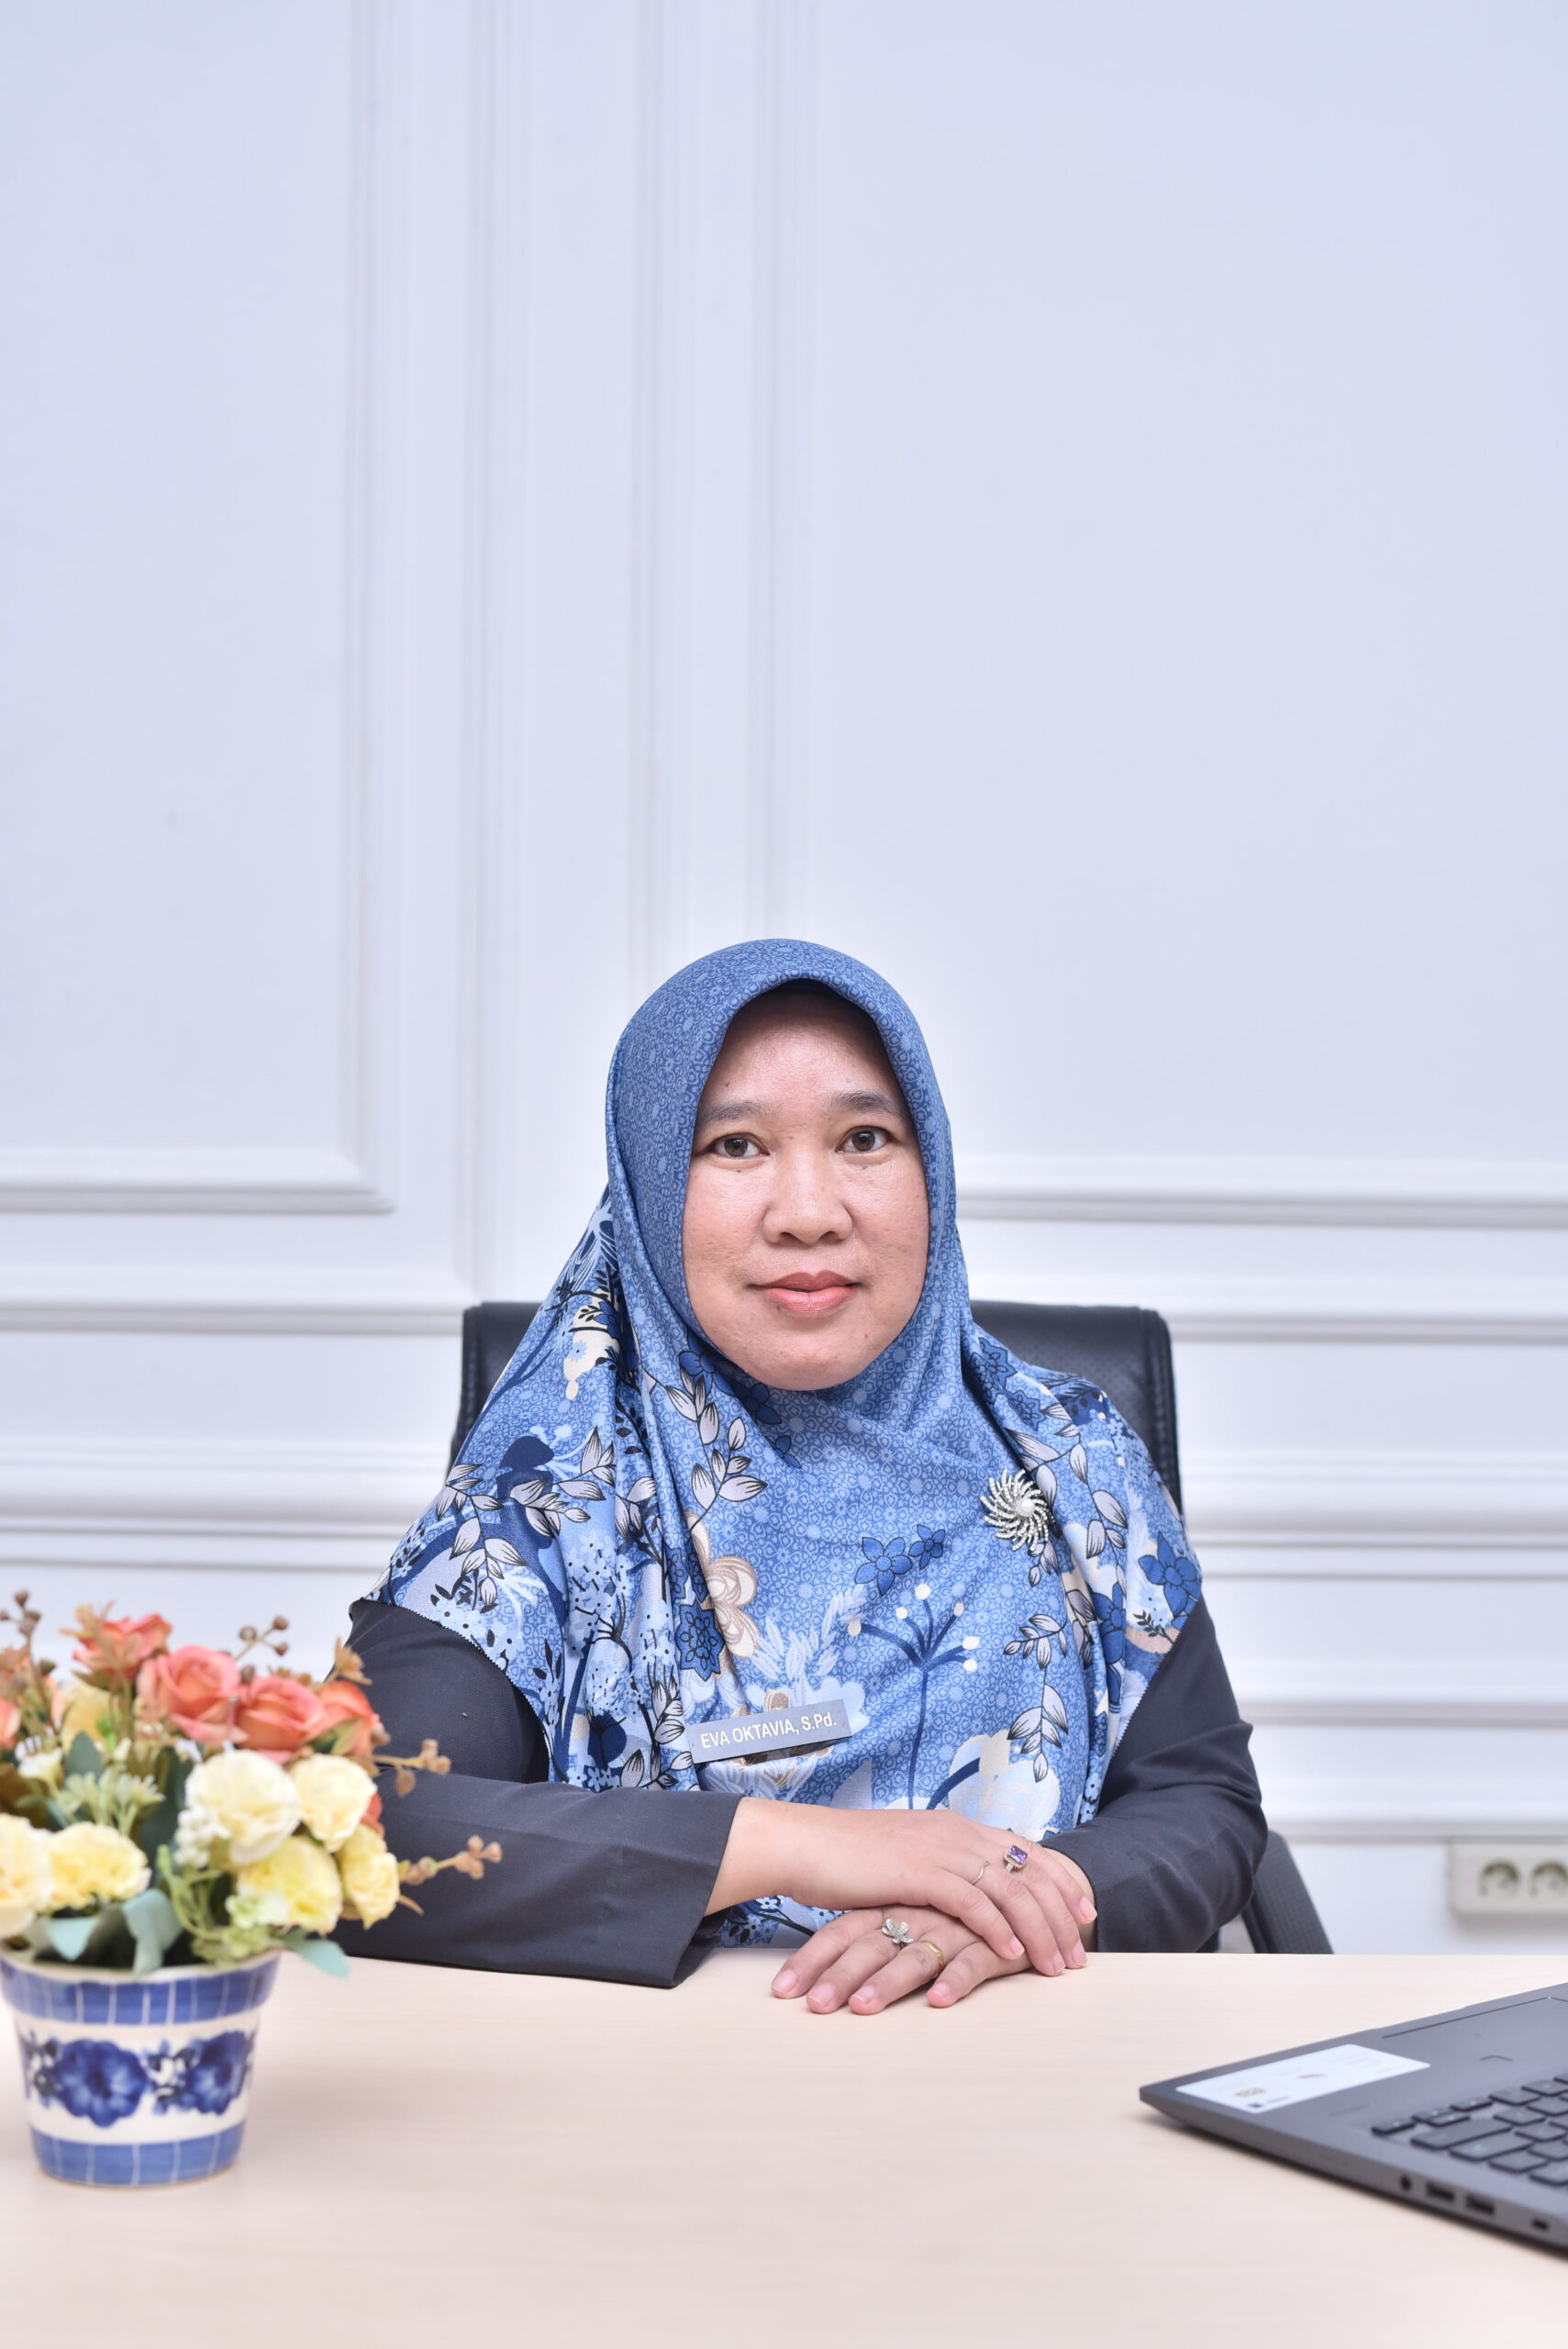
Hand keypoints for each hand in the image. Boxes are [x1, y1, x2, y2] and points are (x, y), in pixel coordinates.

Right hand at [708, 1798, 1096, 1975]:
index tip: (1084, 1911)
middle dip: (1061, 1915)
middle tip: (1080, 1953)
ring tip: (1056, 1964)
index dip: (1061, 1881)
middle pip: (1030, 1872)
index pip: (1028, 1851)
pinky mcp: (919, 1872)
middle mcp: (957, 1833)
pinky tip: (1012, 1955)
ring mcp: (940, 1849)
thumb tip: (965, 1891)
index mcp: (957, 1827)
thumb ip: (940, 1868)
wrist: (805, 1844)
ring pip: (1010, 1890)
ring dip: (1039, 1930)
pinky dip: (998, 1930)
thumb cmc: (849, 1858)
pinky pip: (972, 1903)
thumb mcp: (906, 1857)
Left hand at [768, 1902, 1027, 2013]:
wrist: (1029, 1892)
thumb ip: (879, 1932)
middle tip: (813, 2005)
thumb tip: (830, 1965)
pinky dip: (954, 1980)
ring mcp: (954, 1926)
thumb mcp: (915, 1915)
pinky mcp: (992, 1943)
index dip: (813, 1958)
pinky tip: (937, 2001)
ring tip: (861, 2008)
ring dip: (887, 1982)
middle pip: (871, 1944)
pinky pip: (971, 1962)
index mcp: (895, 1904)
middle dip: (839, 1976)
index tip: (782, 1989)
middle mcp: (918, 1913)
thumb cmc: (961, 1913)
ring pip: (915, 1955)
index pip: (845, 1929)